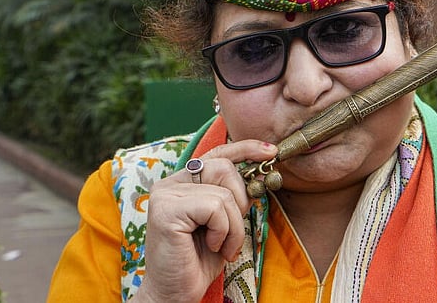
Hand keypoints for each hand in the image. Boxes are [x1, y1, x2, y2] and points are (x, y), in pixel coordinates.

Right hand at [134, 140, 276, 302]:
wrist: (176, 292)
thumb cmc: (199, 259)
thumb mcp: (225, 222)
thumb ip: (234, 196)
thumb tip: (260, 173)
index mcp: (183, 182)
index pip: (217, 153)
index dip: (245, 148)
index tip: (271, 151)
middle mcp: (170, 183)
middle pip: (224, 167)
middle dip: (240, 201)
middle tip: (232, 232)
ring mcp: (165, 195)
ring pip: (223, 193)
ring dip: (233, 226)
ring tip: (221, 245)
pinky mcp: (165, 210)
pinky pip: (214, 208)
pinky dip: (223, 231)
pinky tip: (211, 246)